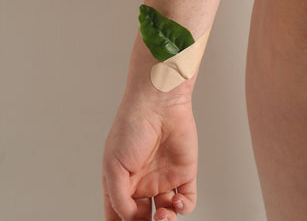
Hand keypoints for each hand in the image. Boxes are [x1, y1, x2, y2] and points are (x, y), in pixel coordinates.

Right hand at [103, 93, 197, 219]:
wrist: (158, 103)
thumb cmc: (131, 126)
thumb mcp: (113, 165)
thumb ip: (118, 197)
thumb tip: (129, 220)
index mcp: (122, 182)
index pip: (119, 215)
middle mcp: (143, 183)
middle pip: (143, 219)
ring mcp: (164, 179)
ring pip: (166, 214)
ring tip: (162, 217)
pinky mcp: (184, 173)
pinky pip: (187, 201)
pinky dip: (183, 208)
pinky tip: (176, 203)